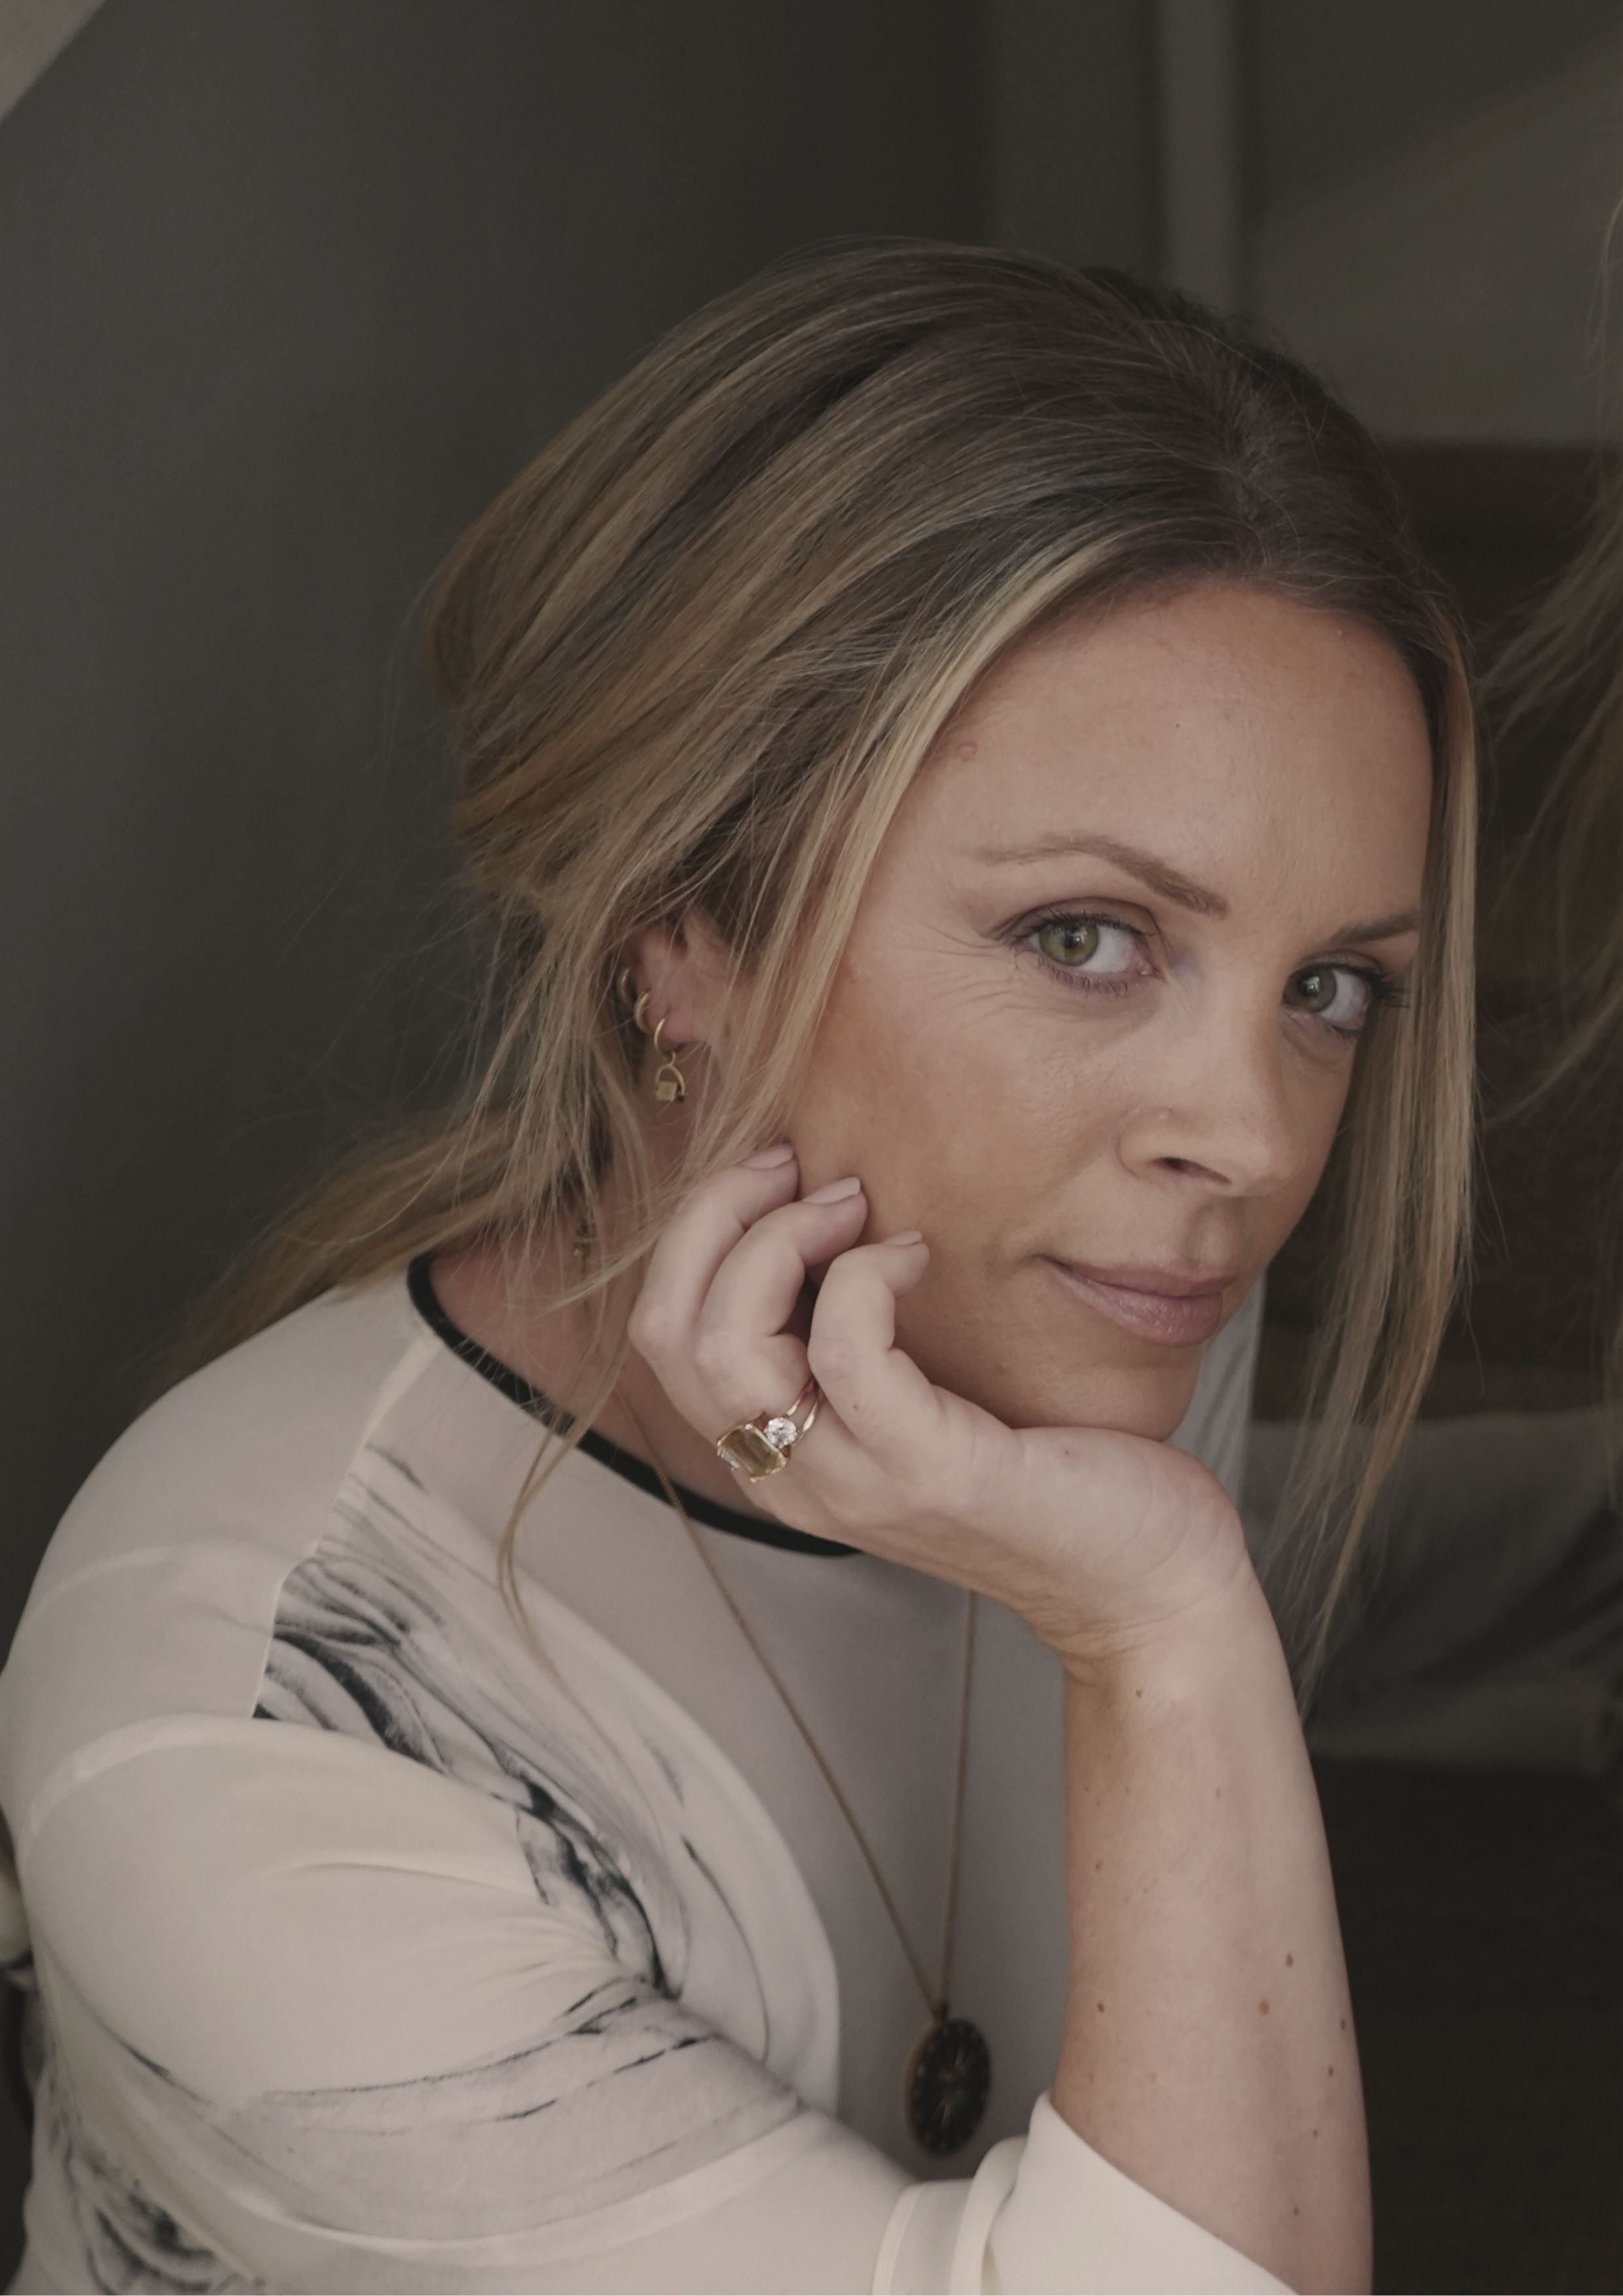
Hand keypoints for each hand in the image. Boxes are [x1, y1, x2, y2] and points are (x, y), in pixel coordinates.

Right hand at [626, 1146, 1257, 1673]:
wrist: (1145, 1584)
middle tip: (803, 1168)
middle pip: (669, 1331)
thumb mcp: (922, 1403)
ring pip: (727, 1340)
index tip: (779, 1173)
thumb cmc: (1050, 1474)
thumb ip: (856, 1341)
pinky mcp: (925, 1470)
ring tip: (857, 1204)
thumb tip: (826, 1210)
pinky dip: (870, 1272)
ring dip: (782, 1236)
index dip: (698, 1231)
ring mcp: (850, 1483)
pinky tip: (920, 1253)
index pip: (662, 1335)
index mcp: (776, 1460)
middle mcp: (790, 1480)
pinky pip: (845, 1349)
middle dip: (717, 1214)